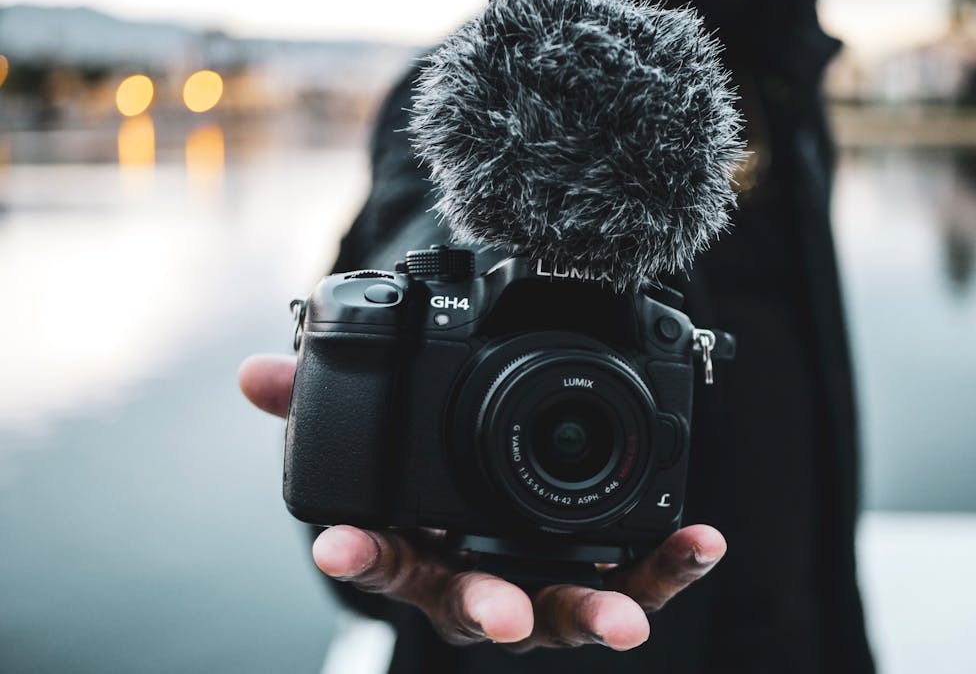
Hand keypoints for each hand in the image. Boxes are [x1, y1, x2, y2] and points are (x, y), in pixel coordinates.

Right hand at [240, 353, 725, 650]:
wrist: (471, 514)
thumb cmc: (414, 491)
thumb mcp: (364, 449)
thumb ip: (315, 409)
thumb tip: (256, 375)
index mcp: (411, 552)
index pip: (376, 558)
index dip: (357, 555)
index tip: (337, 544)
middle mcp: (469, 582)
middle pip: (473, 608)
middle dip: (485, 612)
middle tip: (498, 616)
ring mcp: (533, 587)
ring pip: (559, 613)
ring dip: (593, 615)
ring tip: (626, 620)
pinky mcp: (593, 574)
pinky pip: (633, 578)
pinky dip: (665, 568)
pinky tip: (700, 541)